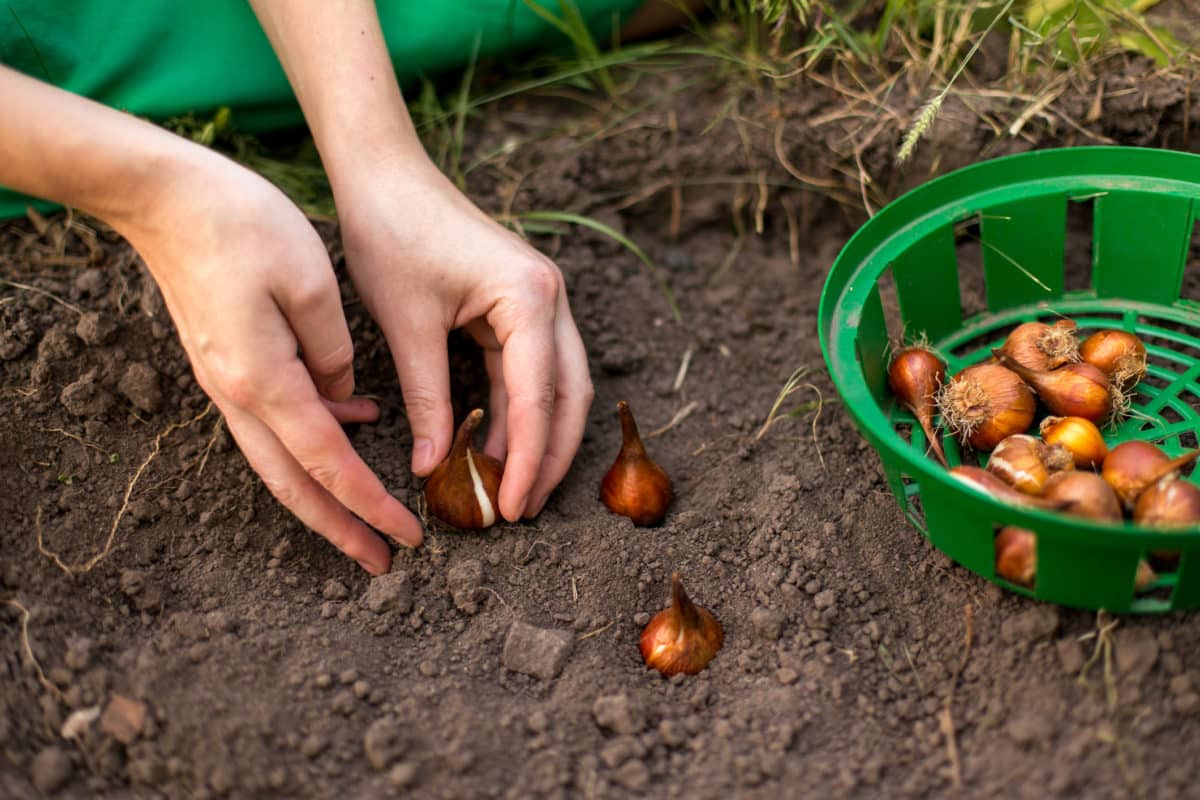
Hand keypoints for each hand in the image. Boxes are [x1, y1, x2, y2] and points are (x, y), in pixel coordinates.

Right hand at [121, 149, 422, 573]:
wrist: (164, 196)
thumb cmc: (241, 224)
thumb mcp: (310, 282)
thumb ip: (334, 351)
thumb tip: (346, 397)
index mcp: (265, 380)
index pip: (328, 463)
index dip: (370, 505)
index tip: (408, 536)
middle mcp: (238, 394)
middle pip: (294, 484)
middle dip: (340, 528)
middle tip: (382, 561)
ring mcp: (226, 382)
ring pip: (279, 461)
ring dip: (324, 495)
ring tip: (368, 518)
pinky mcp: (227, 364)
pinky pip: (273, 420)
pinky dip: (312, 439)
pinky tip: (354, 421)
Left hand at [334, 160, 593, 520]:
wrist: (384, 173)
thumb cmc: (391, 234)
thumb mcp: (406, 325)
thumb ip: (428, 399)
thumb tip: (434, 467)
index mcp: (529, 297)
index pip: (539, 396)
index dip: (529, 459)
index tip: (514, 506)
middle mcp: (550, 298)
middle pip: (569, 395)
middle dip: (551, 456)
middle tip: (523, 509)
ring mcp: (540, 300)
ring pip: (558, 386)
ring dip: (538, 437)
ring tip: (513, 489)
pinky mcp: (520, 305)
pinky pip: (530, 370)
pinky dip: (517, 411)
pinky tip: (497, 446)